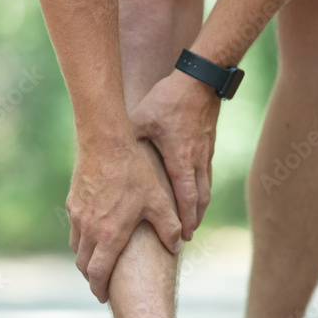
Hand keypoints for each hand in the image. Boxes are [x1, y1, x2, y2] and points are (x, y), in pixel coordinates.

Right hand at [67, 137, 183, 302]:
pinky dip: (82, 241)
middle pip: (83, 265)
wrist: (105, 144)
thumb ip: (170, 227)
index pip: (98, 273)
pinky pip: (75, 230)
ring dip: (85, 260)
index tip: (104, 297)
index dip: (100, 289)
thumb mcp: (159, 201)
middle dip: (92, 278)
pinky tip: (94, 236)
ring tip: (98, 264)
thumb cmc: (134, 173)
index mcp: (109, 235)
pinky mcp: (73, 203)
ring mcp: (78, 216)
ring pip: (77, 248)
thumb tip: (178, 246)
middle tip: (101, 285)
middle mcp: (89, 229)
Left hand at [130, 71, 220, 239]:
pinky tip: (198, 195)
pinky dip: (203, 190)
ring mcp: (204, 153)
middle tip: (190, 236)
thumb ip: (129, 139)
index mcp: (179, 157)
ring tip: (194, 221)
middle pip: (200, 198)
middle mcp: (195, 160)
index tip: (184, 236)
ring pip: (206, 187)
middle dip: (195, 219)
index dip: (185, 218)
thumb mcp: (142, 119)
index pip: (184, 196)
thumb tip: (109, 154)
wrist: (199, 81)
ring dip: (201, 207)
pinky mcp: (208, 146)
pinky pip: (207, 175)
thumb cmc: (169, 99)